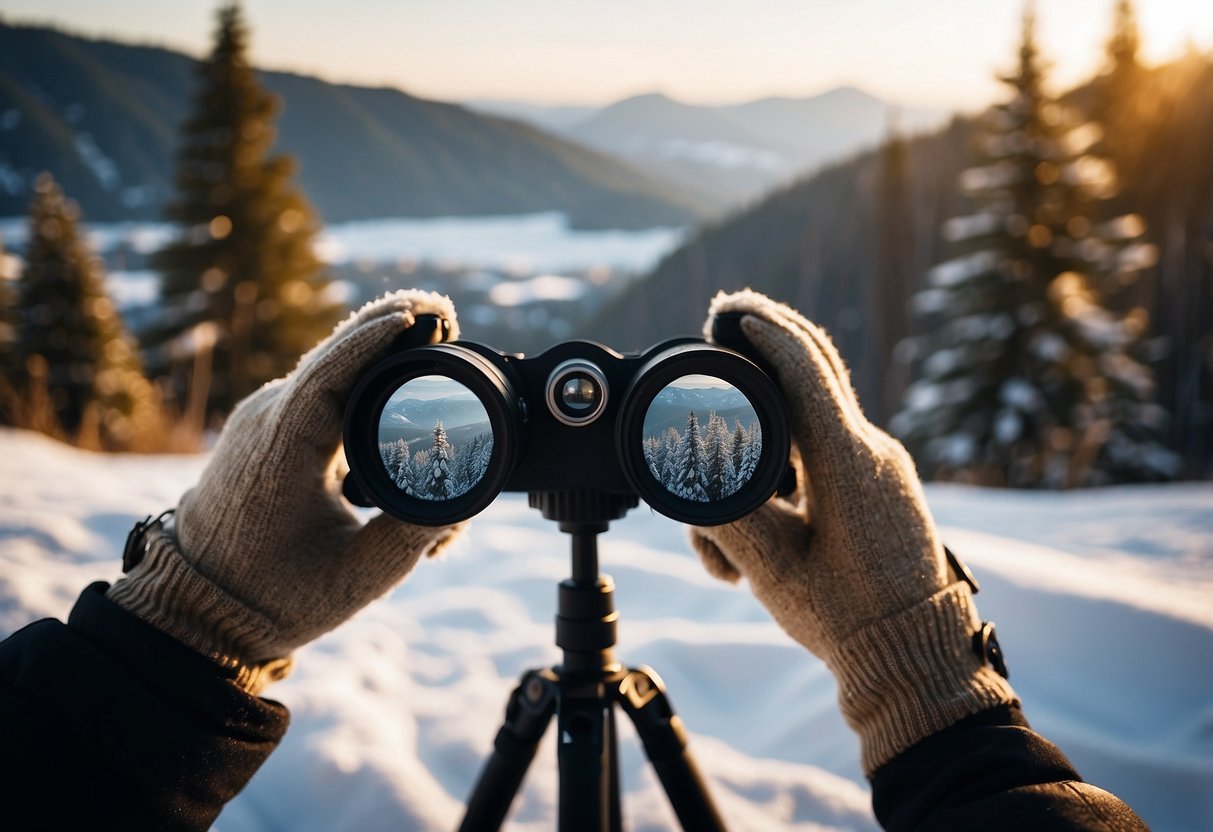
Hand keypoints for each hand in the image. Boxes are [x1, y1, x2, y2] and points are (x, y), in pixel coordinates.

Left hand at [108, 290, 464, 692]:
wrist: (199, 607)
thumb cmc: (274, 595)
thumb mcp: (360, 574)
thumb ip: (417, 534)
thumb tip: (467, 503)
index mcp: (284, 448)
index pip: (331, 372)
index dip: (376, 338)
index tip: (422, 315)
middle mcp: (268, 420)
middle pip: (336, 356)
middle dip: (391, 328)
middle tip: (446, 315)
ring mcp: (264, 421)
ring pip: (330, 369)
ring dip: (379, 353)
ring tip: (434, 334)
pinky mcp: (269, 431)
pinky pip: (321, 389)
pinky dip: (362, 376)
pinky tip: (397, 374)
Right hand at [691, 289, 1015, 772]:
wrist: (914, 660)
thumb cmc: (847, 618)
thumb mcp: (770, 566)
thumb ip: (723, 514)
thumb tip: (689, 480)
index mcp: (849, 461)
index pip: (804, 371)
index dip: (765, 332)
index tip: (730, 310)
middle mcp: (873, 452)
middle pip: (818, 370)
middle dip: (774, 337)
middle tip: (730, 317)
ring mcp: (882, 468)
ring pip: (816, 416)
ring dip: (771, 419)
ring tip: (733, 453)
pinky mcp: (880, 488)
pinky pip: (829, 449)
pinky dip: (790, 453)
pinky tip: (760, 499)